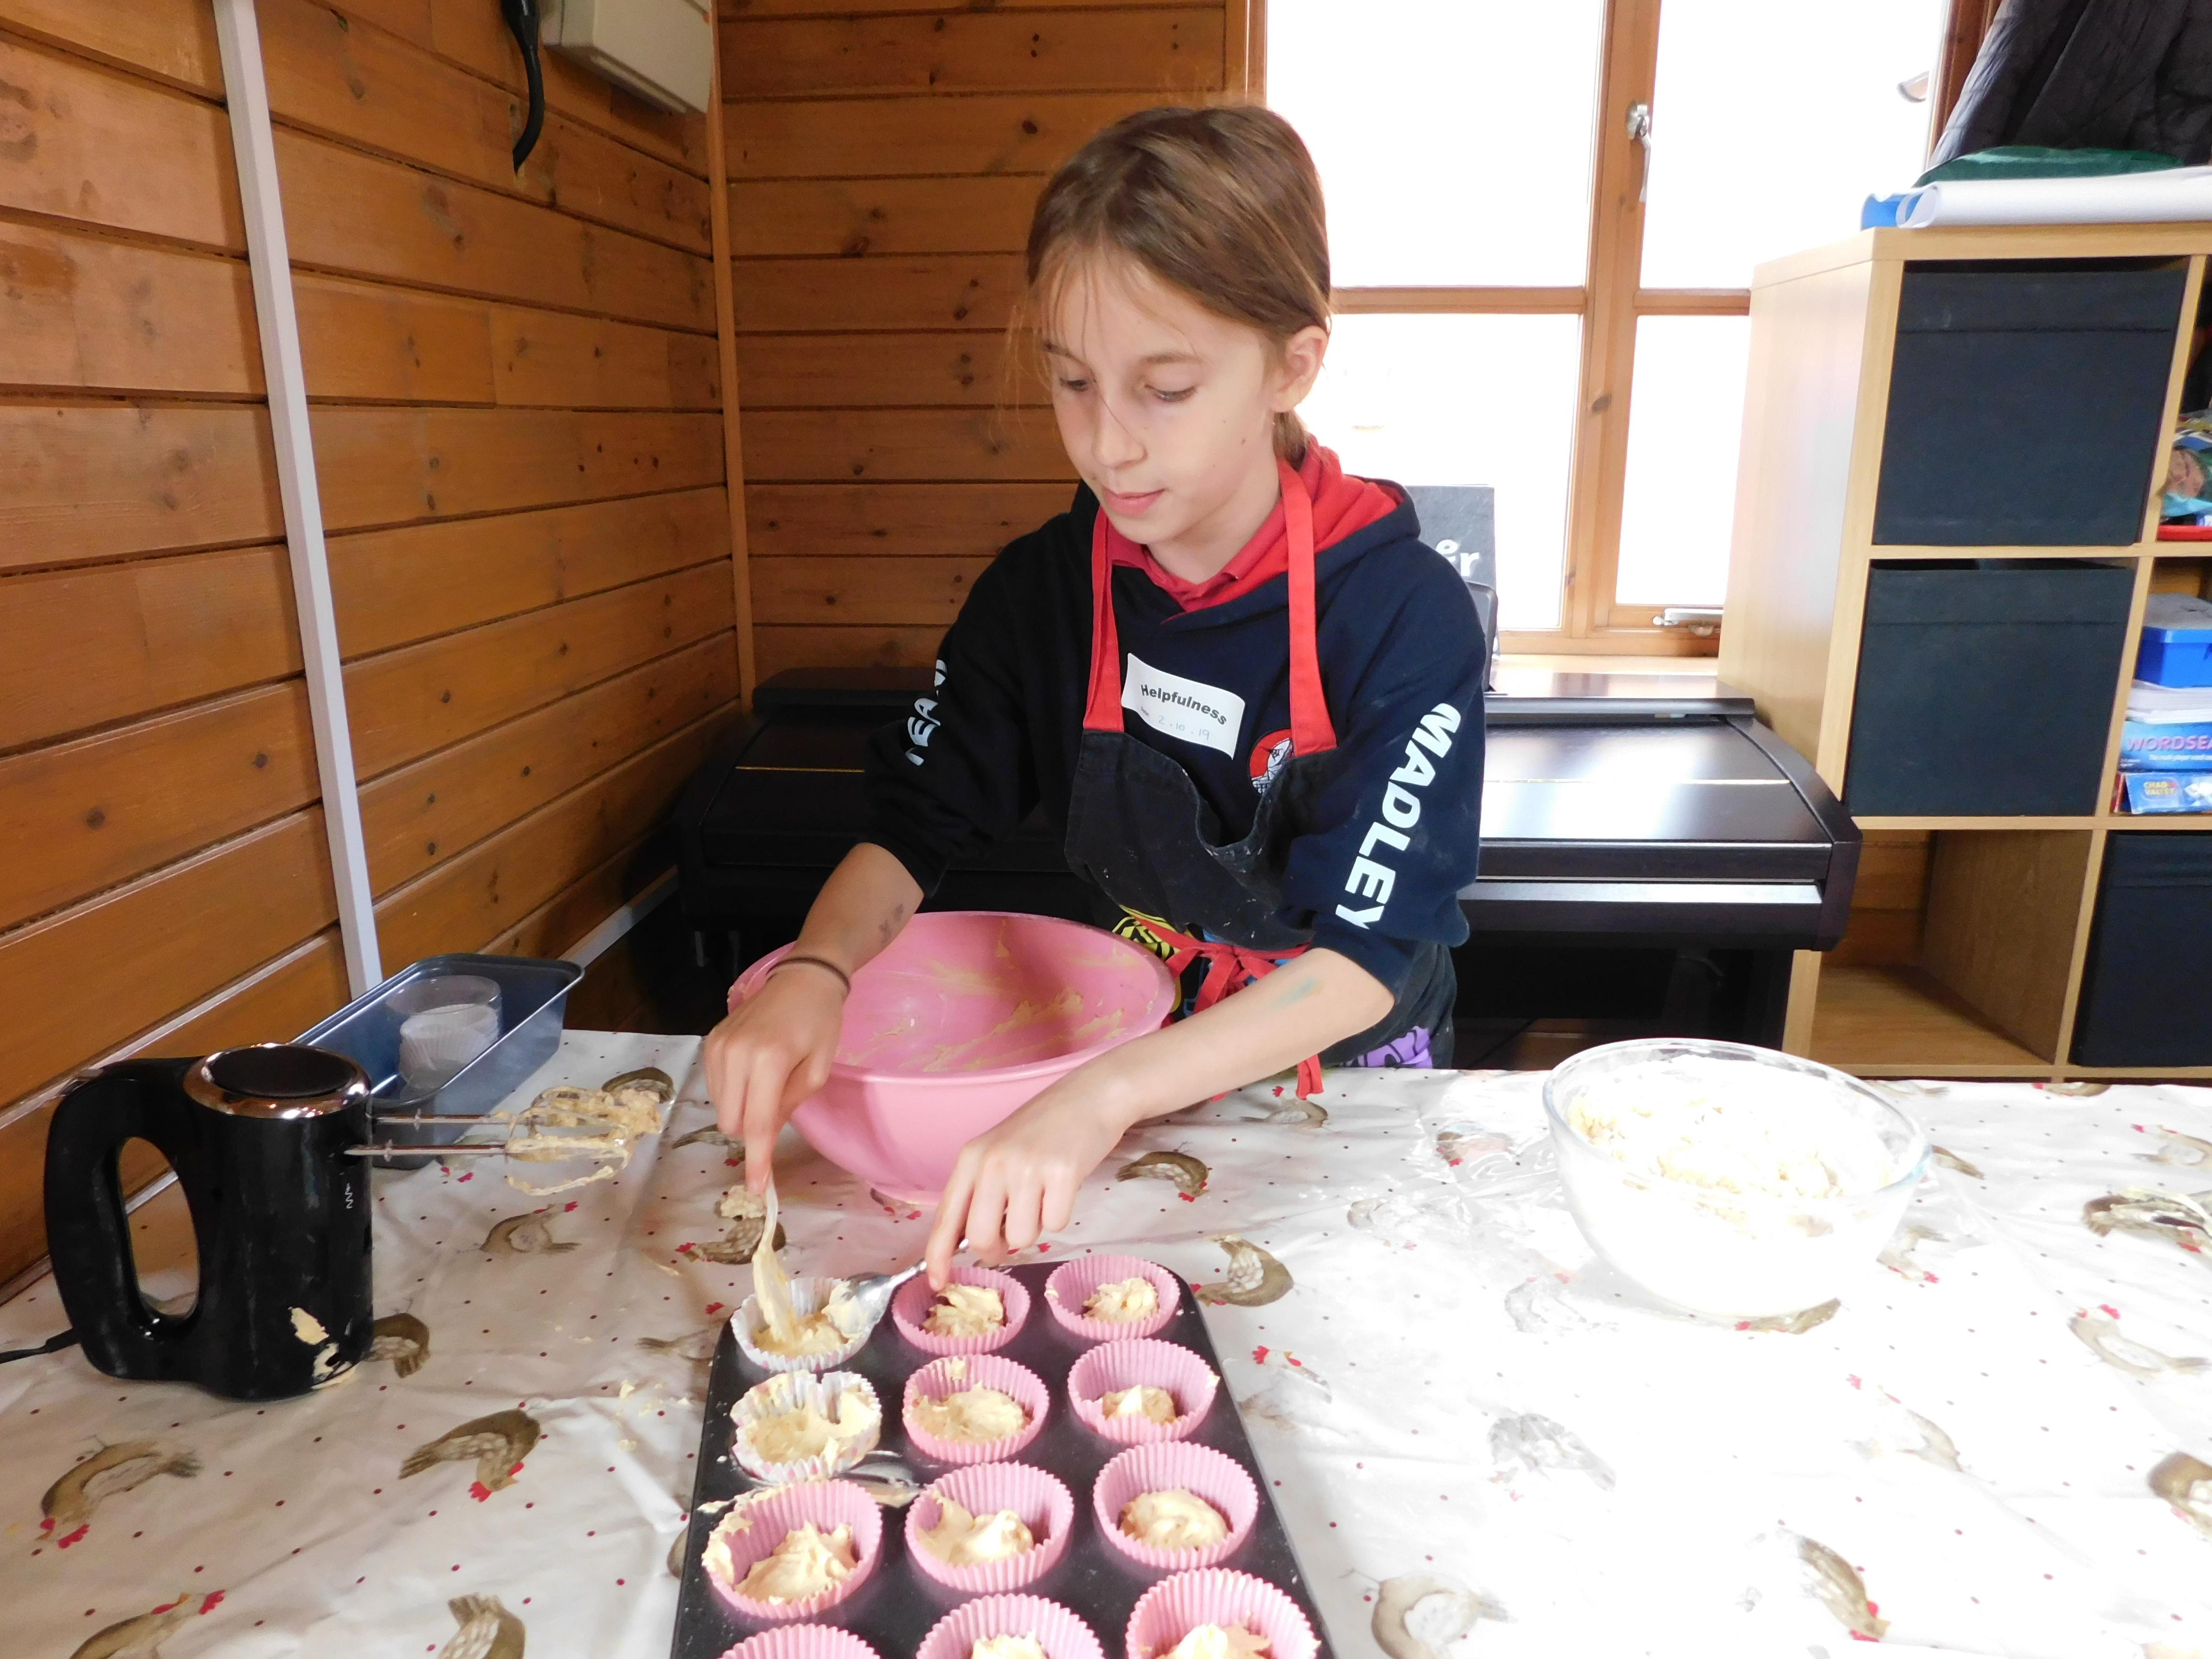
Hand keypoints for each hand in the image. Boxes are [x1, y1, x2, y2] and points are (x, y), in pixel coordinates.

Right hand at [703, 963, 846, 1188]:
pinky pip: (715, 1088)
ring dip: (742, 1110)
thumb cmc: (820, 1023)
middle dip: (753, 1129)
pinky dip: (733, 1092)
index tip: (756, 1190)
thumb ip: (790, 1105)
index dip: (757, 1161)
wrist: (801, 978)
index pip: (757, 1124)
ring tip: (768, 1080)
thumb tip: (763, 1137)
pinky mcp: (709, 1043)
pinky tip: (753, 1072)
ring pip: (721, 1108)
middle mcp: (735, 1054)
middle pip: (732, 1123)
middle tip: (779, 1104)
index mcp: (769, 1061)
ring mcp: (716, 1047)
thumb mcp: (817, 1069)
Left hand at [924, 1069, 1134, 1287]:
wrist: (1089, 1097)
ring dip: (1035, 1229)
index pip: (947, 1217)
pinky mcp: (1063, 1174)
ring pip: (1022, 1237)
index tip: (938, 1282)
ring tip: (1043, 1196)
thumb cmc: (1042, 1129)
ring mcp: (1028, 1167)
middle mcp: (994, 1162)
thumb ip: (981, 1192)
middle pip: (982, 1238)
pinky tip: (1063, 1187)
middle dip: (997, 1249)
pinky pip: (1055, 1224)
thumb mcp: (998, 1151)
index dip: (938, 1255)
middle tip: (1012, 1234)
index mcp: (971, 1158)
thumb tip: (971, 1244)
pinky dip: (1060, 1214)